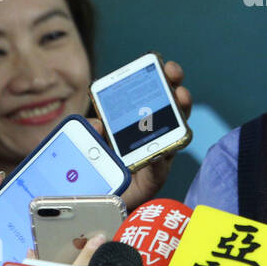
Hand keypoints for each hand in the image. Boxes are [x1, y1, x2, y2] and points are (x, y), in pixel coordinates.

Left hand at [90, 59, 191, 210]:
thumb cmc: (94, 169)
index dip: (157, 78)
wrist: (94, 202)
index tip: (161, 63)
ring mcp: (156, 155)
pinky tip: (160, 152)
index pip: (148, 96)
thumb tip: (97, 123)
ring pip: (174, 133)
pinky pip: (160, 168)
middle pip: (169, 109)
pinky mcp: (154, 179)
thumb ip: (89, 131)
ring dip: (180, 114)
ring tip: (181, 100)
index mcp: (133, 123)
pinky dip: (160, 160)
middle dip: (175, 88)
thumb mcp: (85, 144)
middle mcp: (150, 136)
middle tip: (175, 75)